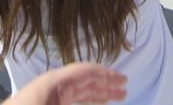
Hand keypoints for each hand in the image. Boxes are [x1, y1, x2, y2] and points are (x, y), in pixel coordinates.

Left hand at [4, 63, 127, 104]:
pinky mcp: (47, 102)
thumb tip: (104, 101)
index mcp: (56, 81)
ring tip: (116, 97)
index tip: (123, 79)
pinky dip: (85, 102)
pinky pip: (71, 100)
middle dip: (105, 85)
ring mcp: (49, 95)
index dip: (106, 74)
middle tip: (125, 90)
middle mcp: (54, 85)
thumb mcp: (59, 104)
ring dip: (98, 94)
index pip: (86, 71)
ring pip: (79, 92)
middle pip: (85, 80)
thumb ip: (82, 101)